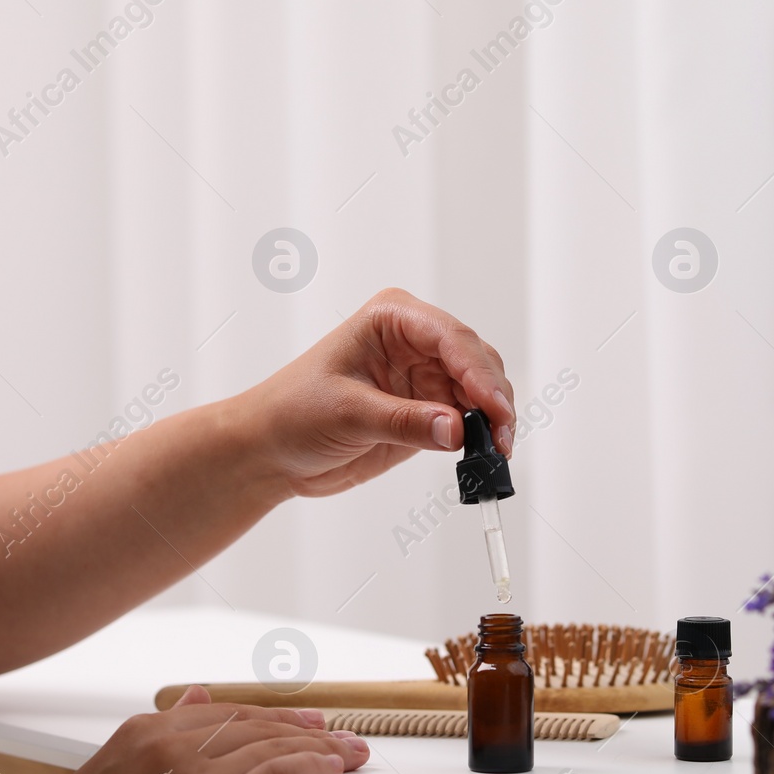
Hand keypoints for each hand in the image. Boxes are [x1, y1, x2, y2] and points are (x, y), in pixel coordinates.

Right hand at [13, 687, 367, 773]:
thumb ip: (151, 740)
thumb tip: (196, 693)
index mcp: (140, 734)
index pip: (220, 712)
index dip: (266, 715)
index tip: (298, 721)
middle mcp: (168, 746)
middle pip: (252, 724)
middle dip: (300, 727)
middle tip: (334, 733)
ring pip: (271, 746)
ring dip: (319, 746)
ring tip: (350, 752)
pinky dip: (314, 767)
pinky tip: (334, 769)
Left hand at [238, 288, 516, 496]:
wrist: (272, 450)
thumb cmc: (292, 414)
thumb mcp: (347, 414)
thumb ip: (405, 422)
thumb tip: (458, 430)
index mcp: (392, 318)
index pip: (450, 337)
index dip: (478, 372)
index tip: (494, 408)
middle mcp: (415, 340)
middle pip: (476, 360)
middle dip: (493, 397)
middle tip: (501, 437)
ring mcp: (424, 374)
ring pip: (480, 390)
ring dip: (493, 419)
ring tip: (496, 451)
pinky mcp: (428, 408)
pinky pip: (468, 418)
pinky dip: (481, 435)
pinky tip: (485, 454)